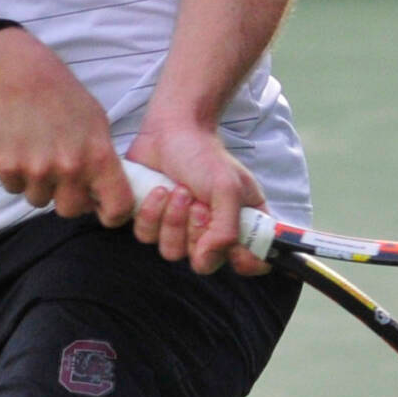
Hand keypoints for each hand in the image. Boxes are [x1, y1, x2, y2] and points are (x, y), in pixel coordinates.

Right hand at [0, 31, 133, 226]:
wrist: (11, 70)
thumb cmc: (55, 90)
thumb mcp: (95, 118)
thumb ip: (101, 156)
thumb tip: (104, 188)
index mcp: (98, 155)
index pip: (118, 207)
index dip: (111, 213)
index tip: (101, 207)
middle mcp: (69, 167)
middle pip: (70, 210)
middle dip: (63, 196)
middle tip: (55, 170)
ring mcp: (35, 169)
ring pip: (37, 199)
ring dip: (35, 183)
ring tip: (32, 149)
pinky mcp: (5, 167)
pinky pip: (12, 187)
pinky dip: (12, 173)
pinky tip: (14, 145)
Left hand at [122, 119, 268, 276]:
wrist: (170, 132)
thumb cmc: (204, 157)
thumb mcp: (227, 189)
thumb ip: (225, 230)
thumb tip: (206, 261)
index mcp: (241, 225)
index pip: (251, 263)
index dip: (244, 262)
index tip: (233, 246)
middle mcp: (212, 234)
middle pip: (204, 263)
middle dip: (197, 230)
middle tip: (198, 201)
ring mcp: (180, 231)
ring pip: (172, 252)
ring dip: (173, 219)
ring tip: (178, 190)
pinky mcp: (152, 223)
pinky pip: (146, 237)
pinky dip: (151, 213)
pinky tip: (159, 190)